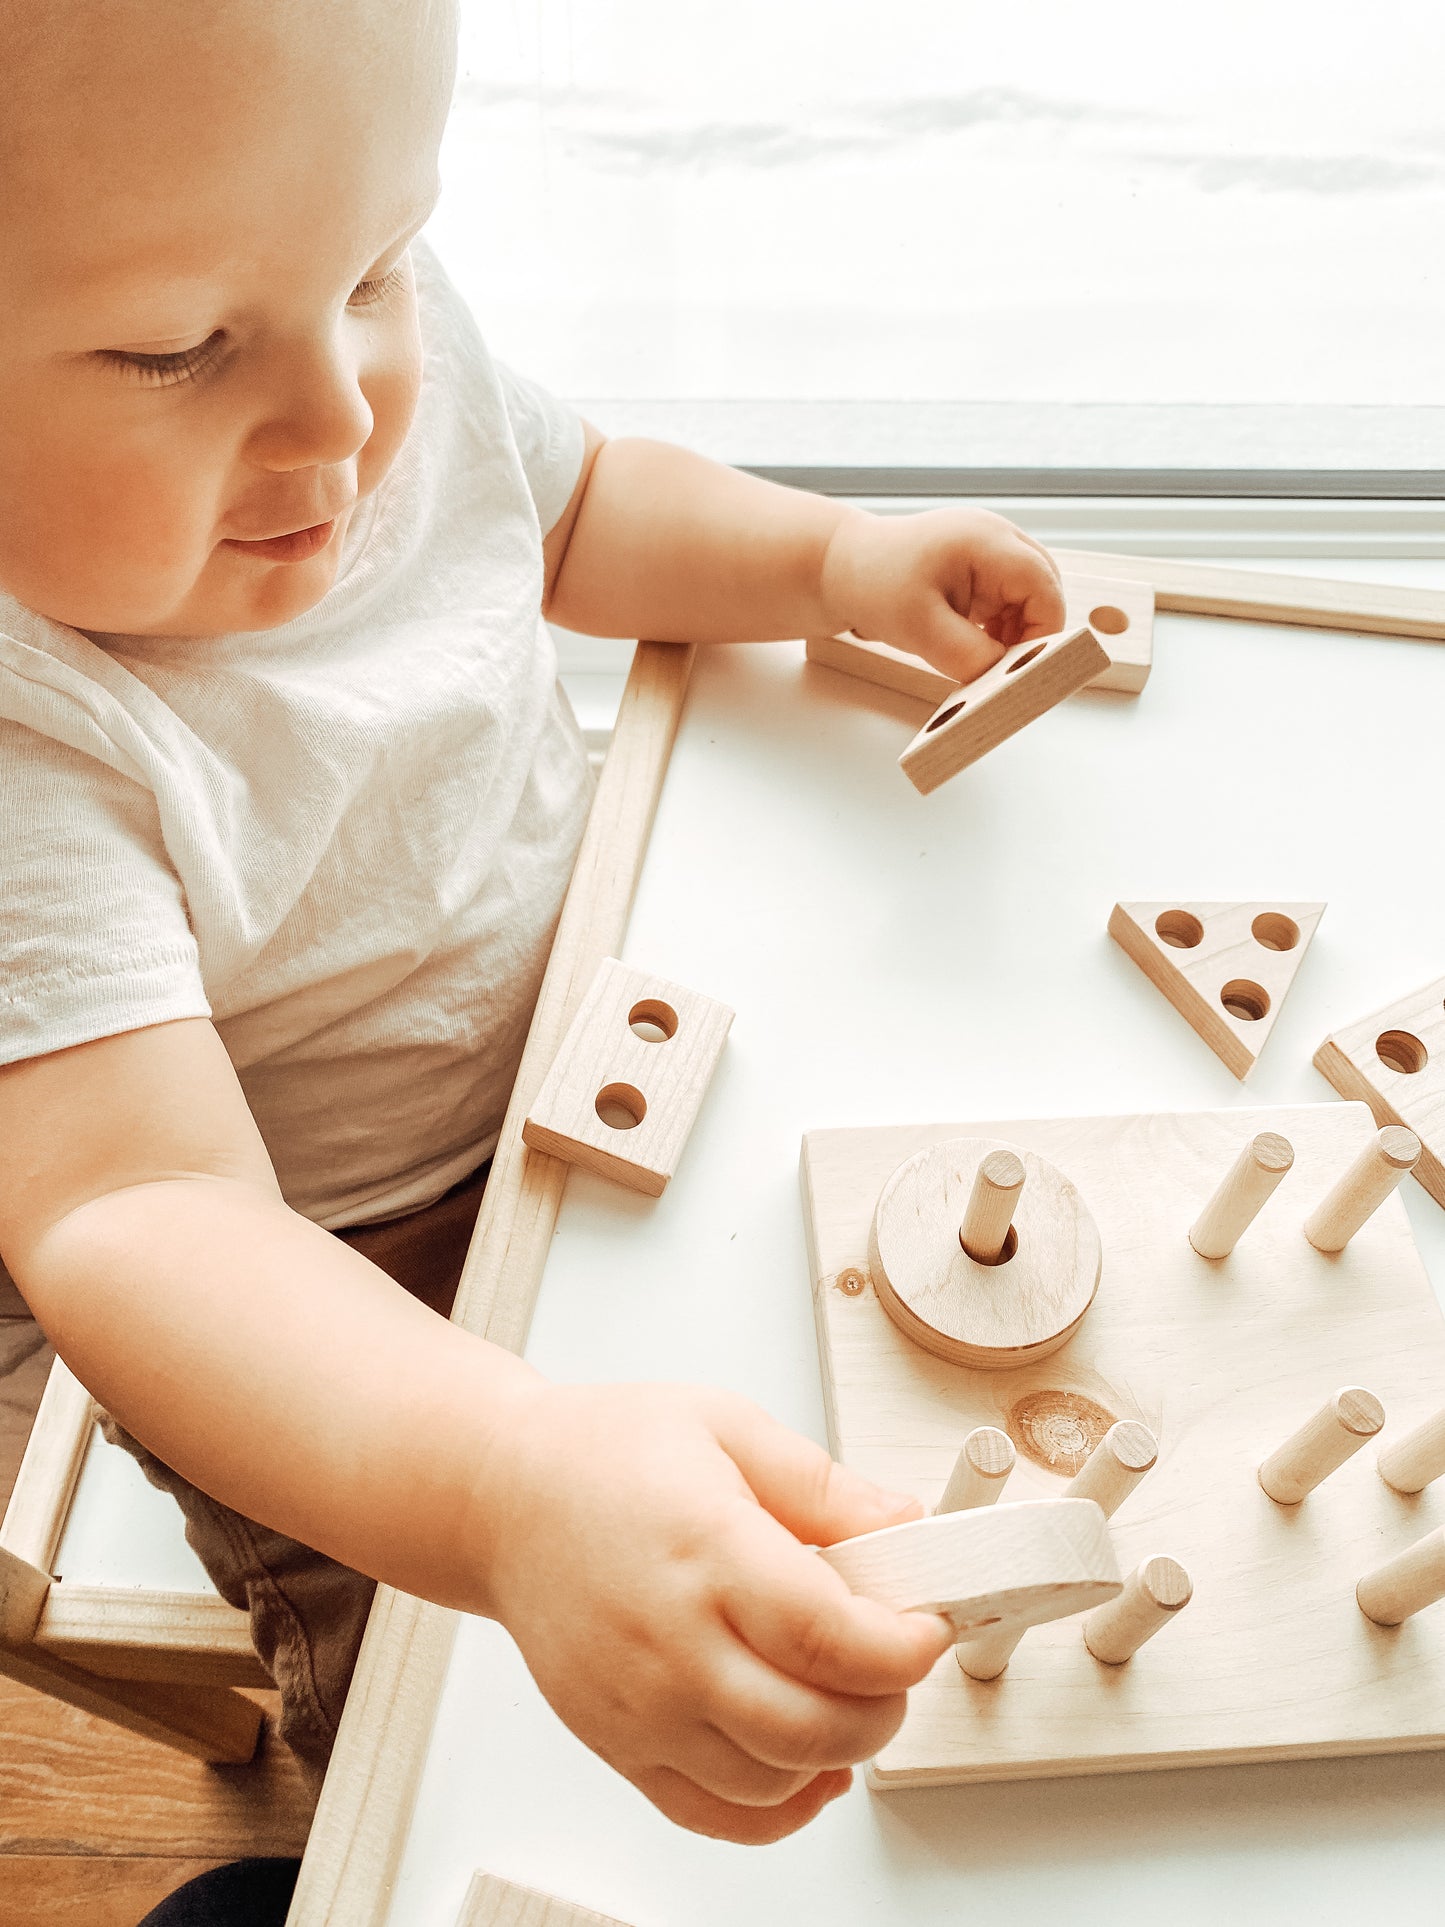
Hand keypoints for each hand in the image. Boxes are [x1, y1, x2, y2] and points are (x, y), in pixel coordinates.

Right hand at [471, 1382, 952, 1844]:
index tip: (925, 1627)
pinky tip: (807, 1764)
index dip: (901, 1647)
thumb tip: (903, 1526)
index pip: (828, 1637)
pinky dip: (778, 1807)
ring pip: (771, 1779)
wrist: (502, 1498)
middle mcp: (670, 1642)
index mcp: (706, 1551)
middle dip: (884, 1705)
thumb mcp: (727, 1426)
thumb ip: (824, 1485)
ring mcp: (639, 1706)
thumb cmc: (604, 1455)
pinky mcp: (619, 1744)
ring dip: (836, 1751)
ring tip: (847, 1693)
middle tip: (897, 1661)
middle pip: (811, 1725)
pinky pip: (714, 1814)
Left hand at [820, 506, 1065, 683]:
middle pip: (1045, 589)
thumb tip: (1005, 678)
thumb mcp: (919, 628)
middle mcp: (997, 537)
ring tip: (983, 656)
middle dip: (1031, 633)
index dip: (1043, 631)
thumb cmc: (873, 585)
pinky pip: (1010, 600)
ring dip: (1016, 632)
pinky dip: (1002, 627)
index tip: (1021, 669)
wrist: (842, 568)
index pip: (1044, 586)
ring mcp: (991, 549)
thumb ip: (967, 655)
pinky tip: (977, 645)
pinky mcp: (982, 567)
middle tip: (1002, 668)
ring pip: (1030, 598)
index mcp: (987, 540)